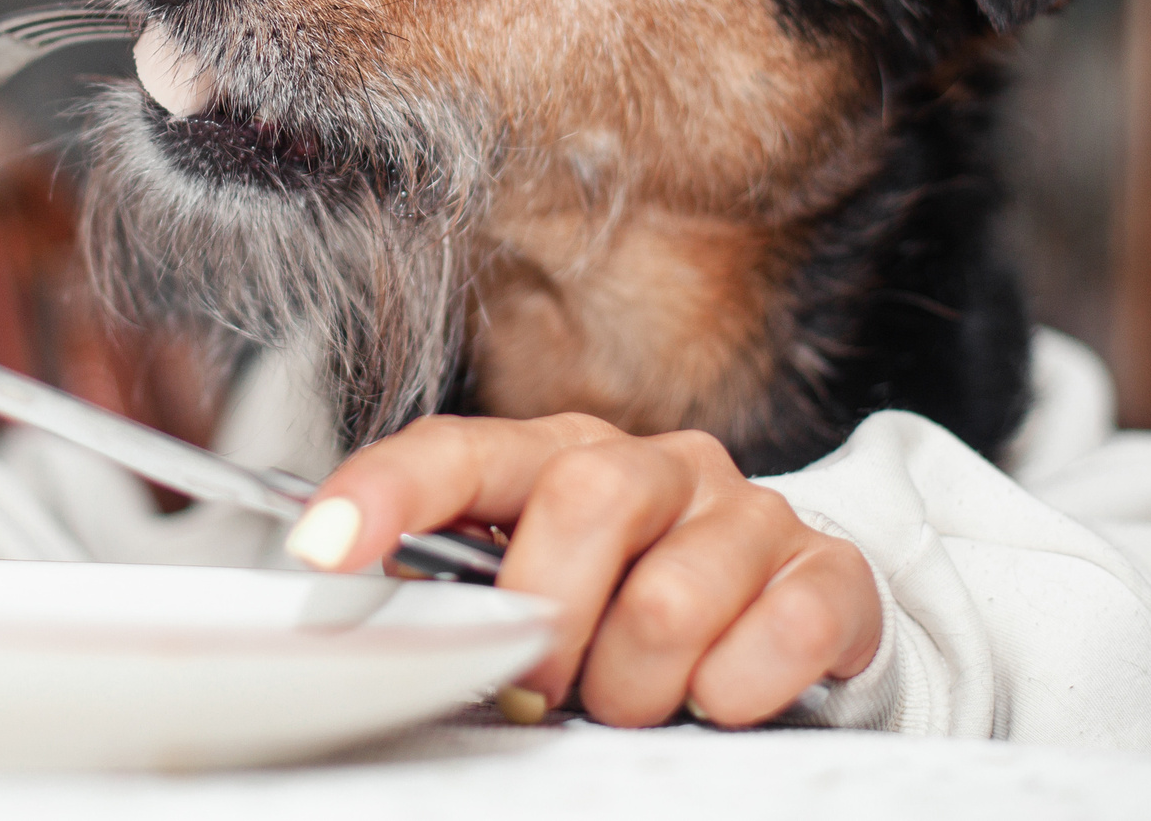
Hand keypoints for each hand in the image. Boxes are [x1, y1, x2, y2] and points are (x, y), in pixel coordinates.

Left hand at [288, 415, 880, 727]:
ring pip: (672, 597)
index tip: (323, 549)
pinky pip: (779, 634)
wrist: (789, 621)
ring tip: (632, 701)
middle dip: (548, 622)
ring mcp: (746, 513)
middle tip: (545, 689)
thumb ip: (460, 593)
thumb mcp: (538, 594)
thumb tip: (357, 607)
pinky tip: (720, 695)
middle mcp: (656, 464)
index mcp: (561, 457)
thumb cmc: (633, 610)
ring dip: (636, 686)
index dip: (388, 492)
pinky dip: (734, 693)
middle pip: (581, 501)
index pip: (460, 450)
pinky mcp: (827, 573)